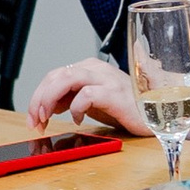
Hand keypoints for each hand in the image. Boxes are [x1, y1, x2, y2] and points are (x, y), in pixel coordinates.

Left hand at [24, 54, 147, 139]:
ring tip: (47, 118)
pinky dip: (76, 108)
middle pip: (56, 76)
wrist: (156, 115)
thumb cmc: (126, 108)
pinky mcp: (115, 94)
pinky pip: (87, 95)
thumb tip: (47, 107)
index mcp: (89, 68)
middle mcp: (96, 69)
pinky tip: (77, 120)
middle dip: (38, 99)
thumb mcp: (92, 102)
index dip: (37, 96)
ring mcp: (106, 80)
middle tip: (34, 121)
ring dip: (50, 100)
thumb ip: (70, 99)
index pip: (54, 76)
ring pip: (67, 79)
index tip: (33, 117)